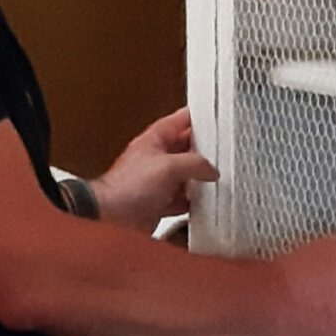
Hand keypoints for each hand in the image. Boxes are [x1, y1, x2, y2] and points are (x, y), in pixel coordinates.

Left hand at [92, 107, 219, 232]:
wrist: (110, 218)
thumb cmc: (127, 187)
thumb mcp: (169, 166)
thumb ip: (195, 163)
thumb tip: (211, 169)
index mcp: (155, 139)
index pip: (182, 120)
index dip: (200, 117)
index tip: (219, 118)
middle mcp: (157, 158)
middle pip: (187, 148)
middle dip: (205, 151)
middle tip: (226, 152)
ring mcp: (158, 180)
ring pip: (186, 174)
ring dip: (200, 178)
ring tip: (219, 177)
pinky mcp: (158, 202)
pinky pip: (182, 198)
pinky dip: (193, 201)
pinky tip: (204, 201)